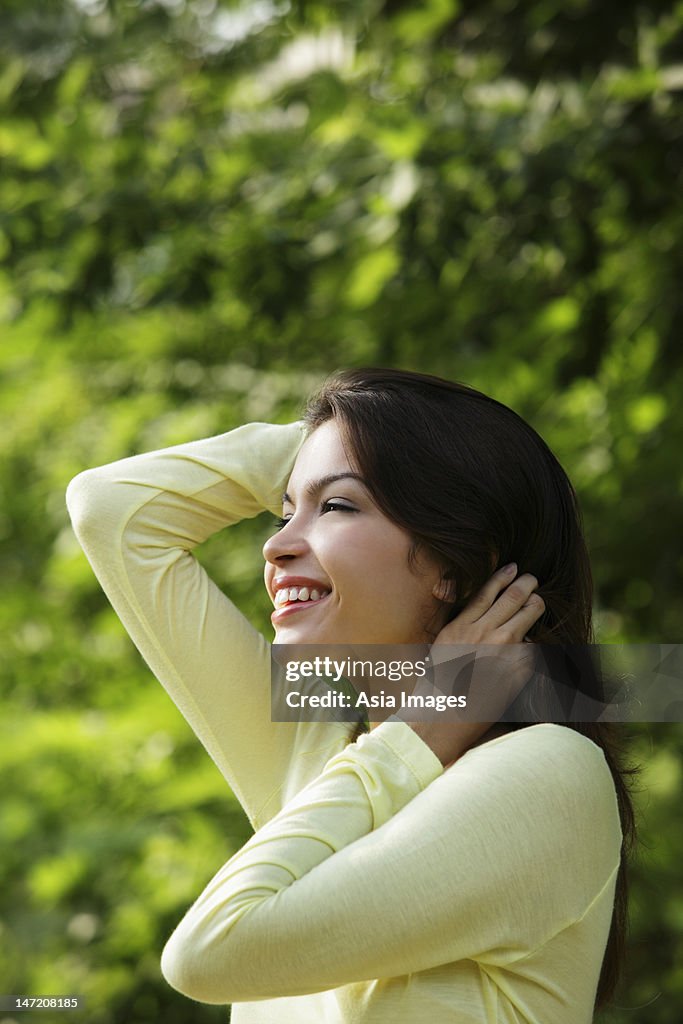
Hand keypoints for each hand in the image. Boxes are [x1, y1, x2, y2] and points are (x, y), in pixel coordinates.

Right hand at [396, 564, 544, 767]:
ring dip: (536, 606)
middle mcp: (483, 633)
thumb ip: (453, 620)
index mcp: (460, 626)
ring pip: (529, 615)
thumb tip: (457, 594)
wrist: (443, 719)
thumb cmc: (436, 686)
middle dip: (527, 584)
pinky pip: (534, 647)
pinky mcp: (518, 670)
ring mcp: (503, 651)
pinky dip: (535, 643)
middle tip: (533, 580)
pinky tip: (534, 643)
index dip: (503, 577)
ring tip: (537, 603)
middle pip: (513, 598)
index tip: (513, 568)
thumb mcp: (438, 645)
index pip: (487, 592)